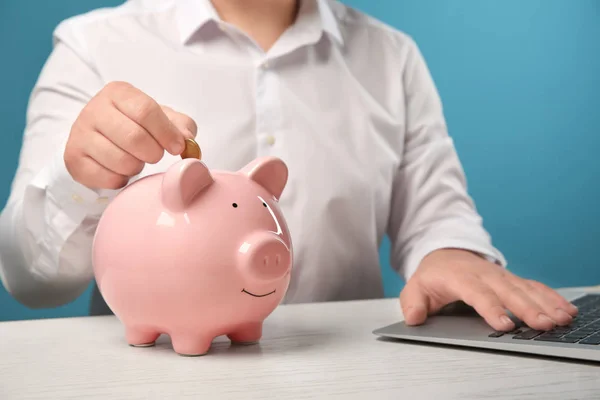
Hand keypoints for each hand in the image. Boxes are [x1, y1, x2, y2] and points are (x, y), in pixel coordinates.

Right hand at [64, 81, 196, 189]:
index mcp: (118, 93)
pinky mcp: (73, 159)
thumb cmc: (136, 125)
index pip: (146, 110)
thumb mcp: (161, 118)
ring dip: (137, 167)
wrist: (98, 138)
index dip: (166, 133)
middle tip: (155, 155)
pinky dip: (122, 179)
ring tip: (136, 159)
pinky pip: (107, 178)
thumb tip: (188, 140)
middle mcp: (94, 109)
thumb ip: (181, 125)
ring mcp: (80, 134)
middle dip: (153, 153)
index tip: (177, 147)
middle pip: (134, 137)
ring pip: (121, 161)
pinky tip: (121, 170)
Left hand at [399, 248, 577, 330]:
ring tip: (561, 319)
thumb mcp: (416, 287)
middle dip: (527, 308)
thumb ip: (413, 303)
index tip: (505, 324)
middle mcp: (484, 275)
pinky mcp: (512, 280)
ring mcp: (501, 276)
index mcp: (460, 277)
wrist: (445, 253)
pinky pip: (534, 287)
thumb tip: (414, 318)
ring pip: (525, 289)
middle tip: (543, 325)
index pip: (477, 293)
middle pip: (508, 292)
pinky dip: (551, 297)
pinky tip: (565, 310)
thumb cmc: (433, 275)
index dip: (491, 308)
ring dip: (545, 304)